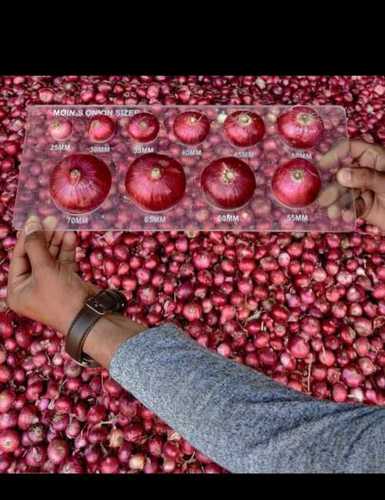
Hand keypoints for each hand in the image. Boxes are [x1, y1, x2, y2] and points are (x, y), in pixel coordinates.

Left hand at [7, 215, 98, 333]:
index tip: (34, 219)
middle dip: (45, 237)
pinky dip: (67, 250)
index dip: (27, 237)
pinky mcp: (66, 282)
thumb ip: (36, 244)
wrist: (88, 316)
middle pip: (35, 255)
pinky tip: (70, 237)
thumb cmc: (60, 297)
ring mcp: (49, 284)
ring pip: (51, 257)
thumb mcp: (44, 269)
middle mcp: (31, 287)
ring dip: (57, 241)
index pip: (19, 256)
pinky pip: (63, 262)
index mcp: (17, 289)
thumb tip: (31, 223)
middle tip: (52, 219)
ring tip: (63, 225)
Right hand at [319, 139, 384, 230]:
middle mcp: (367, 172)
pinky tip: (343, 216)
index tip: (321, 165)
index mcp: (375, 158)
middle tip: (321, 196)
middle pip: (342, 172)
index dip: (335, 154)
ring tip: (331, 211)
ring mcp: (365, 189)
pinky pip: (349, 206)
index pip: (351, 148)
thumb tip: (341, 174)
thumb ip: (365, 177)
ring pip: (343, 191)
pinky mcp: (364, 206)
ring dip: (335, 201)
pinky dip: (345, 211)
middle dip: (331, 184)